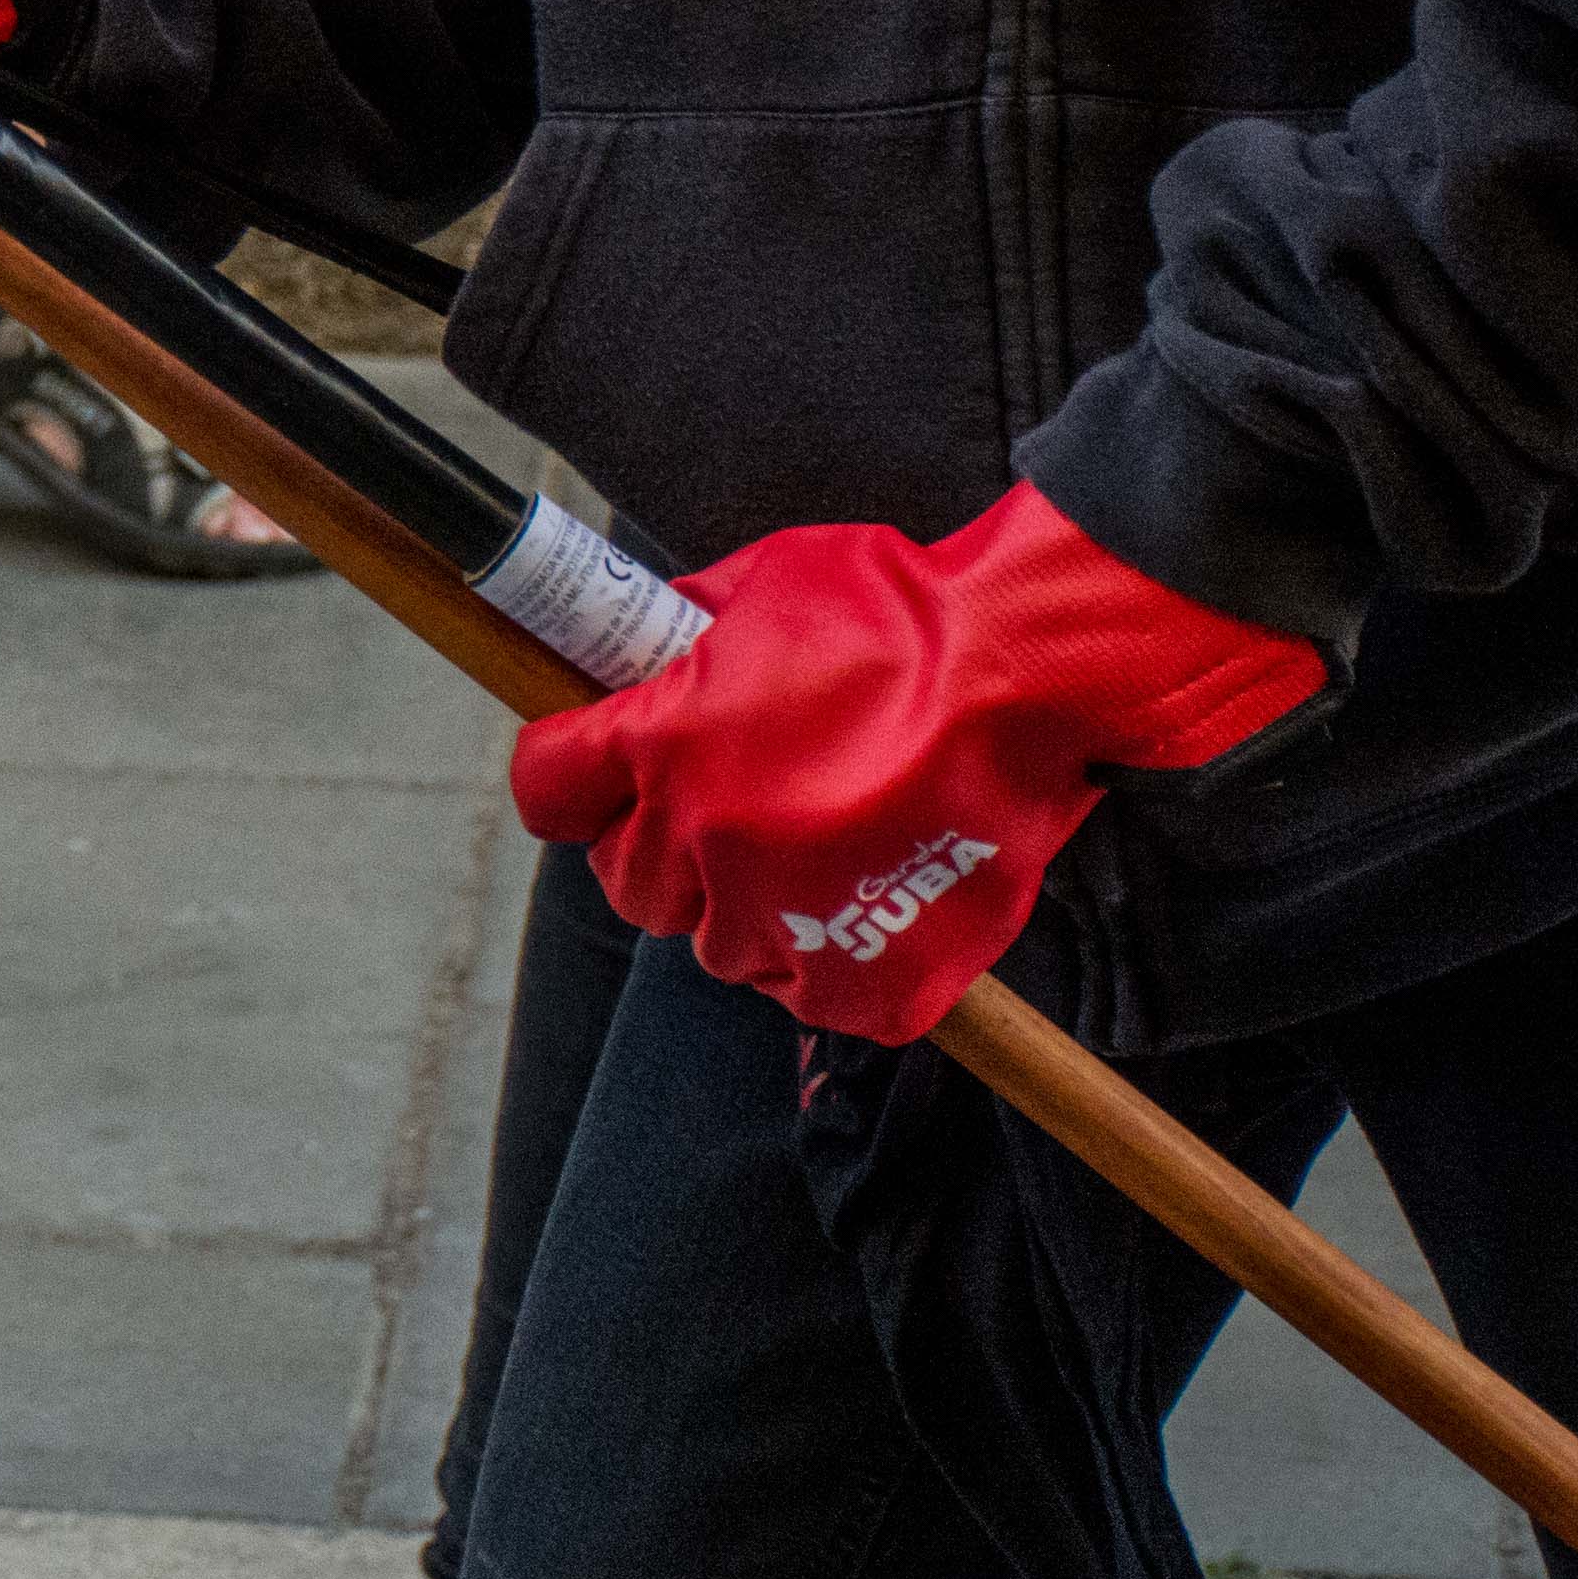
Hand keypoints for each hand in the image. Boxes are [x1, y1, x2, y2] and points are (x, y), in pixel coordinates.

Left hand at [505, 485, 1320, 1038]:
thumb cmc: (899, 611)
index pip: (548, 787)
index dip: (566, 776)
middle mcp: (703, 840)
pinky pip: (807, 995)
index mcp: (660, 745)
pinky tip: (852, 913)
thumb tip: (641, 648)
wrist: (1029, 670)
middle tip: (706, 815)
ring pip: (712, 943)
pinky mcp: (864, 977)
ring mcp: (781, 915)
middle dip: (651, 846)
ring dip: (737, 907)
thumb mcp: (759, 583)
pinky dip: (821, 965)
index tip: (590, 769)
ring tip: (795, 860)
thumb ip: (685, 628)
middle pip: (626, 879)